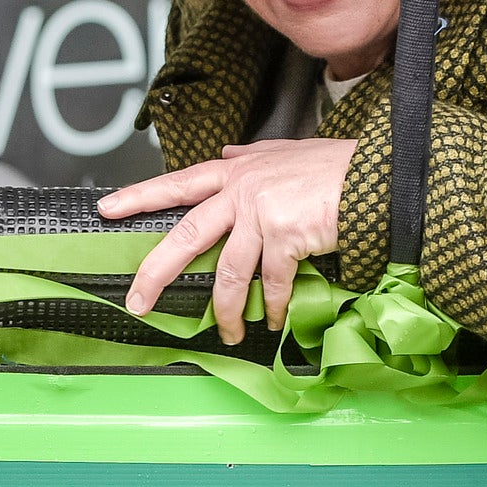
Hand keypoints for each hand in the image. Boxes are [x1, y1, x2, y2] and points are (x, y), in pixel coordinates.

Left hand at [96, 138, 354, 344]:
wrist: (379, 174)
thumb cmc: (338, 168)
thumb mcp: (287, 154)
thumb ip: (252, 159)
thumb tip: (226, 158)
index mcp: (236, 171)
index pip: (177, 183)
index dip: (140, 196)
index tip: (107, 210)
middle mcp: (242, 188)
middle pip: (186, 235)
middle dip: (156, 273)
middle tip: (137, 301)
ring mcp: (262, 212)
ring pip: (228, 273)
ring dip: (227, 311)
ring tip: (228, 332)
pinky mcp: (286, 235)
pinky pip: (271, 284)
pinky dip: (274, 307)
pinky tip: (275, 320)